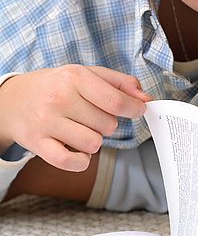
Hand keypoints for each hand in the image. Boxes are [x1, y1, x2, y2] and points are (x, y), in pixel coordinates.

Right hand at [0, 65, 150, 171]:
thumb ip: (120, 83)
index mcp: (74, 77)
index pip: (115, 101)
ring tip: (79, 128)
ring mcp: (47, 123)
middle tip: (90, 115)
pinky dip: (81, 161)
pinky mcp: (37, 144)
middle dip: (106, 122)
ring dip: (93, 140)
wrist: (13, 99)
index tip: (139, 109)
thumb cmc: (57, 86)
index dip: (134, 108)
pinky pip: (71, 162)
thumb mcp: (86, 74)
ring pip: (93, 144)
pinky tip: (77, 150)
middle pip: (108, 125)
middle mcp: (59, 99)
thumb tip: (145, 97)